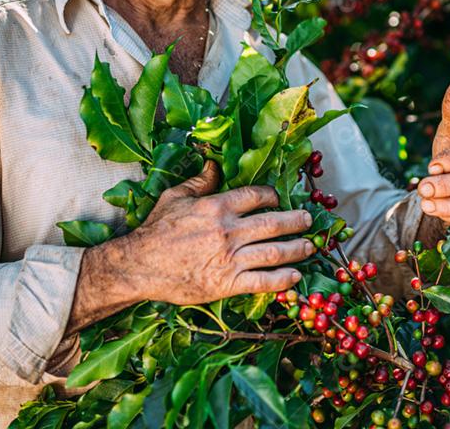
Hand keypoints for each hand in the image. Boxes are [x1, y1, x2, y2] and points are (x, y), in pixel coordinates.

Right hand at [130, 160, 315, 303]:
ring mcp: (230, 259)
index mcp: (217, 207)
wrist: (139, 266)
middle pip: (274, 222)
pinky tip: (295, 276)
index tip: (280, 198)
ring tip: (310, 246)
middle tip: (307, 220)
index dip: (273, 195)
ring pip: (275, 252)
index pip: (256, 196)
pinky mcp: (227, 284)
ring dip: (297, 249)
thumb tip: (214, 164)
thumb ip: (199, 182)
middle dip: (296, 221)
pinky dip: (283, 279)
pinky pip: (263, 281)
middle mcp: (228, 231)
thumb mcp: (175, 197)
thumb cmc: (155, 231)